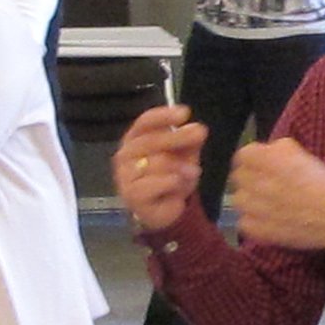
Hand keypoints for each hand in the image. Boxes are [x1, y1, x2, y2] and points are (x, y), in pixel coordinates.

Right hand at [113, 104, 206, 232]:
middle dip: (178, 136)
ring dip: (180, 167)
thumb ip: (189, 142)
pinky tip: (179, 186)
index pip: (145, 122)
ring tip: (192, 173)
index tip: (184, 113)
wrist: (165, 212)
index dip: (164, 116)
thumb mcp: (184, 157)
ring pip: (157, 162)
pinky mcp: (131, 195)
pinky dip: (173, 183)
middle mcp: (125, 155)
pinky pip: (157, 182)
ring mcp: (125, 175)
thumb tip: (199, 129)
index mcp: (134, 140)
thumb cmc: (171, 179)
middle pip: (151, 140)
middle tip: (200, 132)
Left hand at [228, 138, 324, 249]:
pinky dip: (255, 222)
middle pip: (238, 177)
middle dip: (251, 181)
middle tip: (268, 188)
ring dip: (250, 201)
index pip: (243, 155)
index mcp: (267, 158)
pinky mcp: (256, 229)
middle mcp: (255, 180)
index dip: (253, 162)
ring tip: (268, 206)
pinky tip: (272, 221)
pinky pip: (244, 223)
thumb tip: (267, 153)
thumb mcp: (303, 155)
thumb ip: (279, 151)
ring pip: (238, 200)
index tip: (262, 168)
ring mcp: (253, 207)